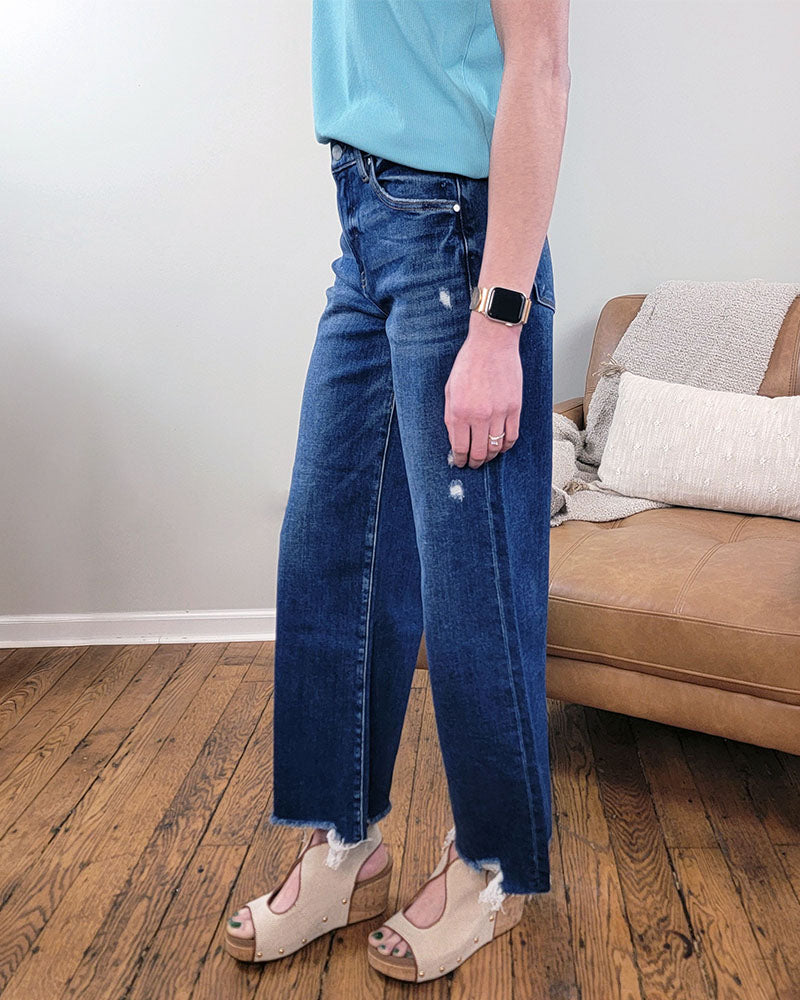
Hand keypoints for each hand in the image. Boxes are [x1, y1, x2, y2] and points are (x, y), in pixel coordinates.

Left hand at [444, 312, 521, 467]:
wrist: (492, 344)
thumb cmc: (469, 363)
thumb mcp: (449, 389)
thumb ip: (450, 416)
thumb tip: (454, 439)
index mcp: (459, 412)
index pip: (460, 448)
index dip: (460, 459)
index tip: (460, 462)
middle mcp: (478, 416)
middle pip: (478, 452)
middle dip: (474, 462)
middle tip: (473, 463)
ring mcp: (499, 413)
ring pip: (496, 448)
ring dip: (490, 456)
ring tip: (486, 456)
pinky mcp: (514, 408)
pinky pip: (512, 436)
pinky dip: (506, 446)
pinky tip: (501, 445)